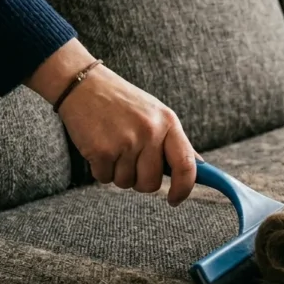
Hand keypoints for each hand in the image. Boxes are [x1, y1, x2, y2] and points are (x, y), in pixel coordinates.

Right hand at [25, 39, 198, 205]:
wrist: (83, 84)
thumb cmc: (122, 102)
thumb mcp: (156, 114)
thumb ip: (176, 142)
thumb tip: (201, 168)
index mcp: (168, 122)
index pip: (186, 166)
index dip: (184, 189)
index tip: (176, 199)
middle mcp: (150, 132)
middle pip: (151, 183)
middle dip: (140, 180)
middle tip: (129, 159)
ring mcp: (126, 142)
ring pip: (126, 183)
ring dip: (118, 173)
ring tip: (113, 145)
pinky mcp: (101, 150)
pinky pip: (105, 178)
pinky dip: (100, 169)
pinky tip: (98, 146)